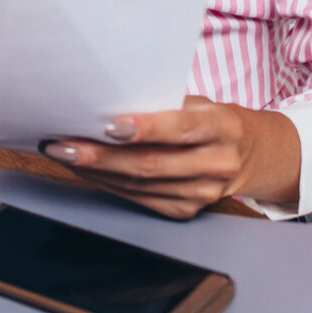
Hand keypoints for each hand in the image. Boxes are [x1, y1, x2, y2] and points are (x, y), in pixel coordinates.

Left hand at [38, 96, 300, 219]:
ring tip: (61, 153)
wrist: (251, 155)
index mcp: (223, 127)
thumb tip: (104, 101)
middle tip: (61, 143)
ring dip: (94, 171)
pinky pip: (138, 198)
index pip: (182, 128)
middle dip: (100, 156)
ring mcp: (203, 194)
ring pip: (139, 186)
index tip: (109, 124)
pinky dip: (106, 183)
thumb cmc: (213, 118)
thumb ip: (163, 104)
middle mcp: (217, 164)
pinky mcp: (186, 211)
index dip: (146, 128)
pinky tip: (84, 169)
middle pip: (151, 164)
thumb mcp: (201, 102)